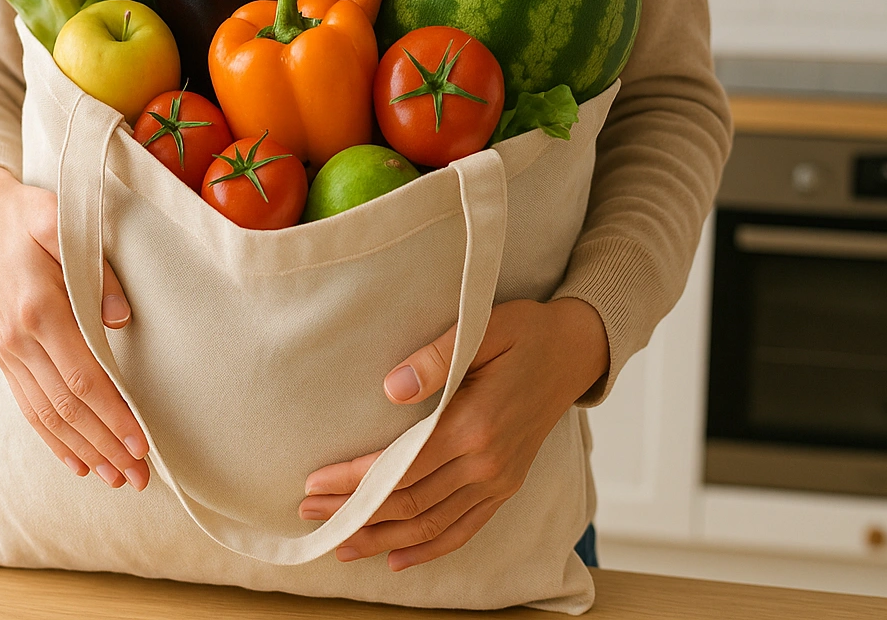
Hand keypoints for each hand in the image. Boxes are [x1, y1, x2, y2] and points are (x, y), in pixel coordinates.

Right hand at [0, 165, 149, 489]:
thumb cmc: (34, 217)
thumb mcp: (62, 220)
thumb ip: (93, 264)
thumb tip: (117, 316)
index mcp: (38, 308)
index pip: (81, 377)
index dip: (112, 414)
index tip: (141, 442)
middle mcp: (19, 340)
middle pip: (67, 407)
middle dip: (106, 445)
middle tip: (140, 476)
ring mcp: (9, 353)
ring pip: (47, 417)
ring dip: (85, 451)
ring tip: (117, 478)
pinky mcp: (7, 358)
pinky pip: (30, 409)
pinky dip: (55, 440)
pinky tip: (79, 462)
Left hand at [298, 298, 606, 570]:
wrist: (575, 351)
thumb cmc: (527, 333)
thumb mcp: (483, 329)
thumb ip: (437, 360)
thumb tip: (393, 388)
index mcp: (475, 425)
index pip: (401, 467)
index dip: (354, 481)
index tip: (315, 483)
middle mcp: (487, 463)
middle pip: (409, 503)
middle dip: (355, 513)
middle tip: (310, 514)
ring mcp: (499, 480)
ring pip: (431, 525)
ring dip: (382, 538)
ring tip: (340, 544)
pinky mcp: (506, 486)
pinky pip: (464, 529)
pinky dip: (429, 549)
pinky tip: (396, 558)